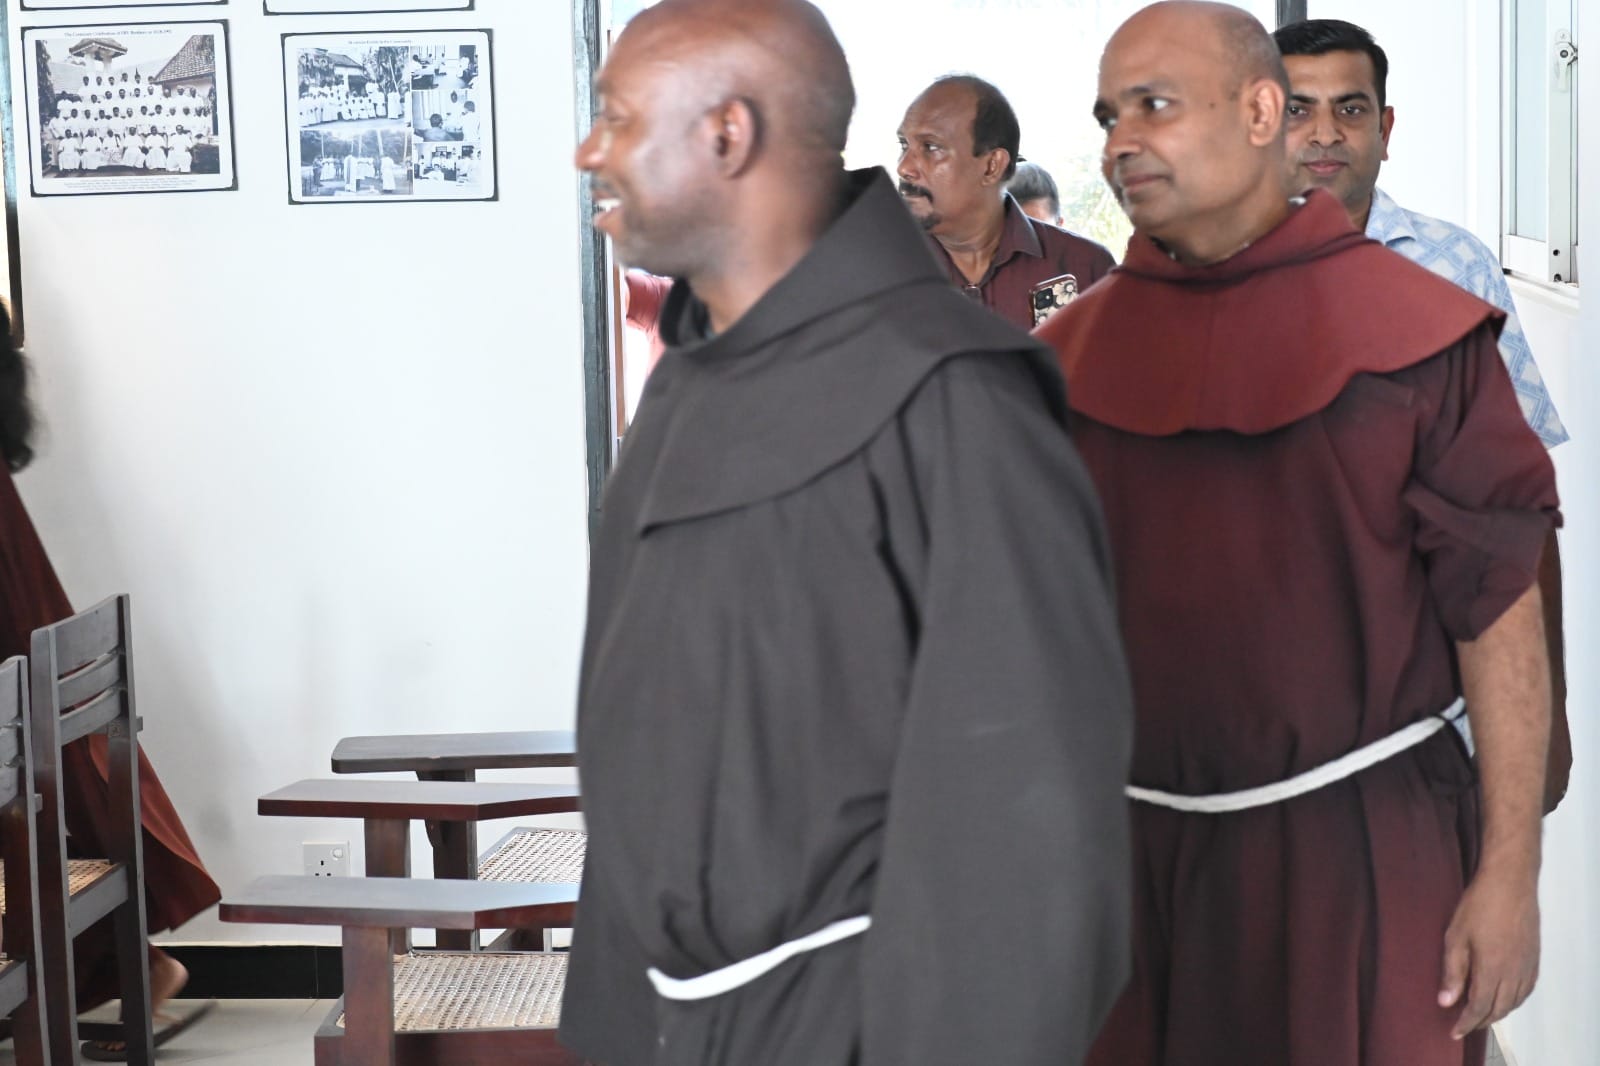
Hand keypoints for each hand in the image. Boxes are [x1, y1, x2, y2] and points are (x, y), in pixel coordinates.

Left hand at [1438, 865, 1539, 1038]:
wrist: (1511, 882)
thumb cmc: (1479, 905)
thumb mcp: (1456, 936)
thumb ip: (1452, 971)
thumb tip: (1446, 1001)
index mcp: (1492, 969)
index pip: (1479, 1008)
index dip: (1466, 1023)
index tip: (1454, 1031)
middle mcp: (1514, 973)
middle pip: (1498, 1009)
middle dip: (1480, 1021)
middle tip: (1464, 1026)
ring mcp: (1527, 966)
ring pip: (1514, 1002)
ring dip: (1497, 1013)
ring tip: (1480, 1015)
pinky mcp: (1534, 958)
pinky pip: (1526, 990)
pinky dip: (1514, 1001)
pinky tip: (1504, 999)